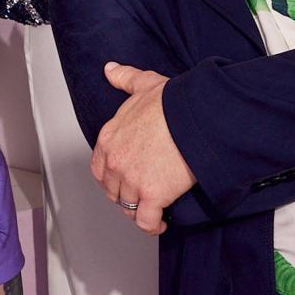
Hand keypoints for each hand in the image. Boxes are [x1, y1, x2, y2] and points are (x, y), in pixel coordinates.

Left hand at [90, 62, 196, 234]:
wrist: (195, 116)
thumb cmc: (174, 102)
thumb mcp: (144, 84)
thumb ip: (124, 78)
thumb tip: (110, 69)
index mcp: (109, 138)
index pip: (99, 168)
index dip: (111, 178)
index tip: (123, 180)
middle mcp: (116, 161)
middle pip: (113, 191)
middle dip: (125, 195)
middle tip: (141, 195)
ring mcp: (132, 180)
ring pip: (128, 207)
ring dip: (139, 211)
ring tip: (152, 210)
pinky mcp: (153, 195)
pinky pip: (146, 221)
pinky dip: (153, 226)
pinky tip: (162, 223)